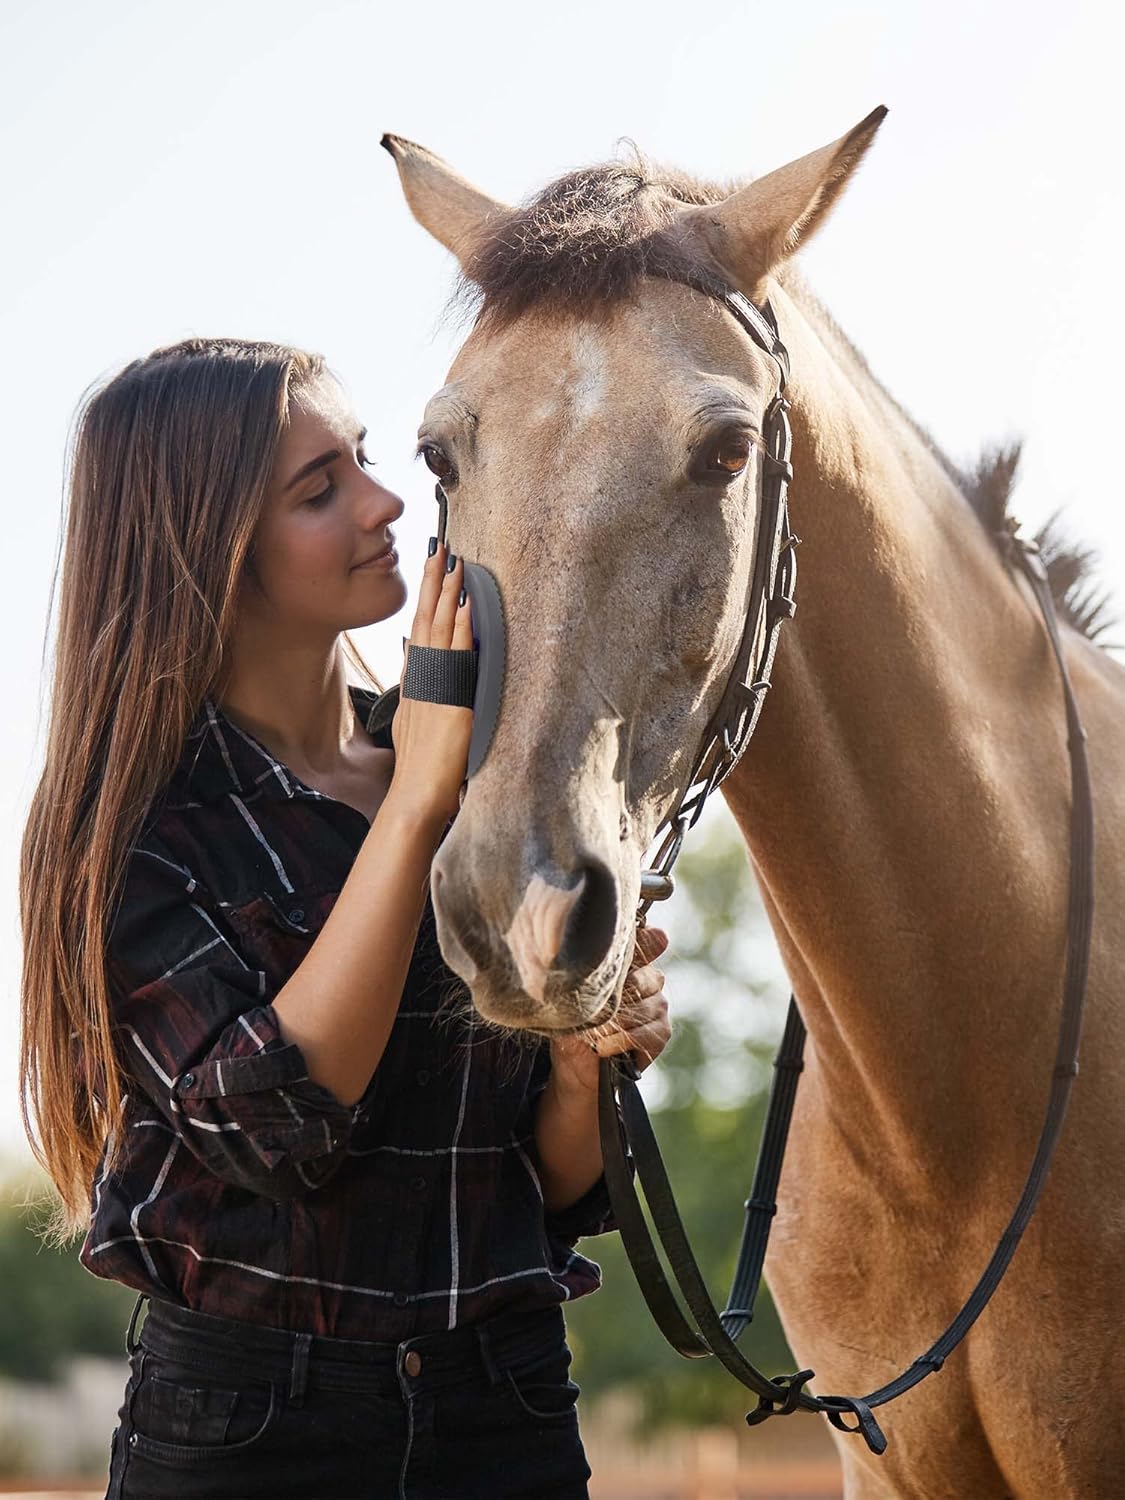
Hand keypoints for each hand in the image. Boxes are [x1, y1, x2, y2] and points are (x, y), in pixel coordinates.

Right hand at [388, 540, 473, 823]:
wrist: (416, 794)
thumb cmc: (421, 771)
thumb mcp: (414, 725)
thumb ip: (417, 695)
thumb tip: (418, 671)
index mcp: (414, 685)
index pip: (419, 630)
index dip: (425, 598)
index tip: (431, 570)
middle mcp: (420, 678)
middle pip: (424, 619)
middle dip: (432, 581)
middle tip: (440, 545)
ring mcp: (432, 685)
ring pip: (437, 628)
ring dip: (446, 592)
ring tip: (454, 559)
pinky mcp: (448, 696)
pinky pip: (454, 652)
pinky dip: (459, 624)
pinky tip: (466, 602)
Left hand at [549, 925, 671, 1095]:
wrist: (575, 1064)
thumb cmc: (571, 1023)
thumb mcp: (570, 995)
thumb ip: (585, 974)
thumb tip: (593, 956)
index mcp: (628, 962)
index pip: (646, 942)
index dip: (648, 942)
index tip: (650, 941)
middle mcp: (649, 979)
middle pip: (643, 978)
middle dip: (617, 997)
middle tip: (593, 1012)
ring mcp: (658, 1005)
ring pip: (645, 1007)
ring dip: (614, 1025)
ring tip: (592, 1036)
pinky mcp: (661, 1032)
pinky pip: (646, 1033)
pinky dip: (622, 1041)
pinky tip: (603, 1048)